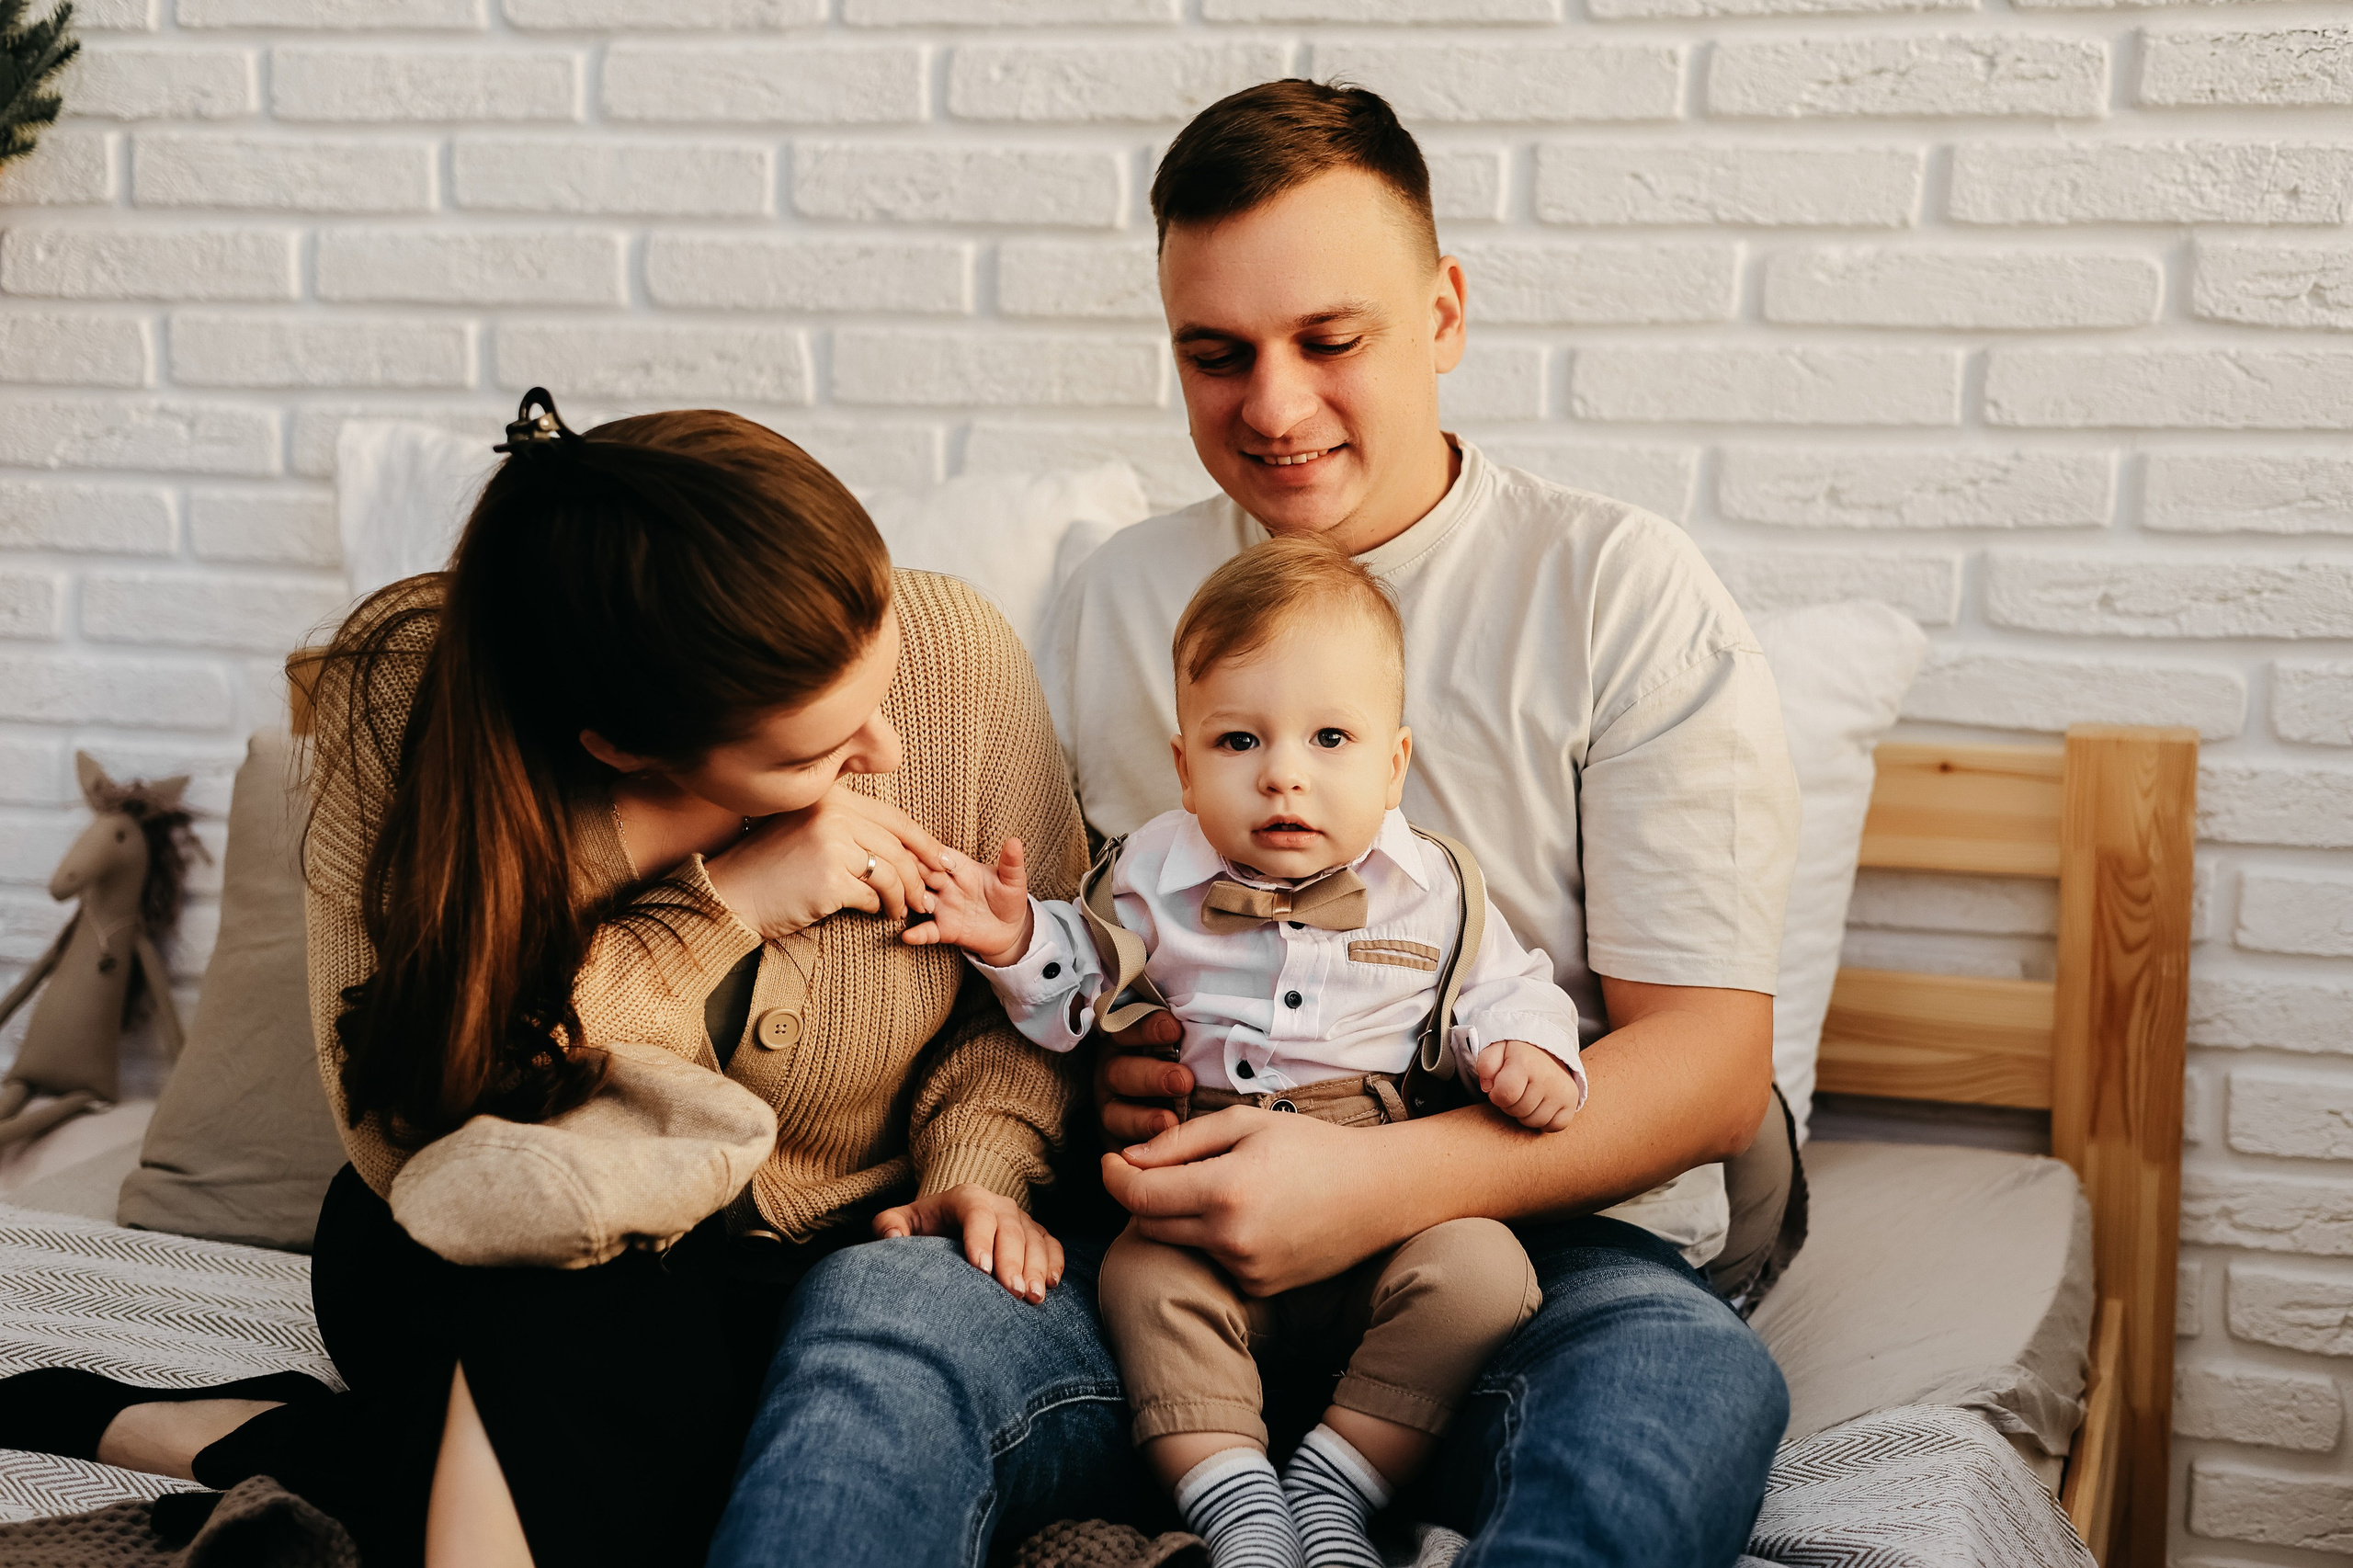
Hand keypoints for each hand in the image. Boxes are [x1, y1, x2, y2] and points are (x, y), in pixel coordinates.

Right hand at [703, 782, 946, 941]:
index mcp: (831, 797)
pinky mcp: (830, 879)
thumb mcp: (807, 830)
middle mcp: (833, 814)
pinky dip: (880, 909)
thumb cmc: (770, 867)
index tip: (940, 861)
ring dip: (904, 897)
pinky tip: (877, 915)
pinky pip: (874, 897)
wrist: (730, 894)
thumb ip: (848, 826)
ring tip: (902, 911)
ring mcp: (832, 844)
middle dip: (920, 876)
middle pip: (898, 847)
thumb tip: (905, 847)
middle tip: (928, 897)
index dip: (923, 842)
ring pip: (892, 873)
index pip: (894, 818)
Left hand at [873, 1184, 1064, 1304]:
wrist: (951, 1219)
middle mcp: (998, 1204)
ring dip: (1037, 1267)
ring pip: (1035, 1238)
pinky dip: (1055, 1262)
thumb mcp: (901, 1221)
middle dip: (1013, 1261)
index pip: (977, 1213)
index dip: (981, 1239)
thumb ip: (889, 1225)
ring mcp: (1020, 1219)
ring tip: (1034, 1297)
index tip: (981, 1269)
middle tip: (1013, 1292)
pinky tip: (1052, 1285)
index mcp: (966, 1197)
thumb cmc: (925, 1226)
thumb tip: (892, 1239)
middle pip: (1010, 1229)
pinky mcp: (1036, 1234)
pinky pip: (1052, 1244)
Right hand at [902, 840, 1033, 965]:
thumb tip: (1016, 841)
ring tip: (906, 901)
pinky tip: (907, 936)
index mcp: (961, 867)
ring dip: (911, 899)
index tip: (915, 846)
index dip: (927, 850)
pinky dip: (917, 934)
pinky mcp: (945, 929)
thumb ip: (1011, 863)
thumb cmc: (1009, 899)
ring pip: (919, 899)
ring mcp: (943, 907)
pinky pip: (927, 931)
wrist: (1010, 930)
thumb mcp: (1013, 881)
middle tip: (898, 868)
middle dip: (911, 870)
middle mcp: (946, 885)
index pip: (939, 854)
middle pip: (923, 873)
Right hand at [1093, 1011, 1192, 1143]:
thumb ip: (1195, 1035)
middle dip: (1151, 1076)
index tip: (1174, 1029)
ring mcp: (1113, 1109)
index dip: (1145, 1027)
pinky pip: (1119, 1148)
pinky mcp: (1117, 1143)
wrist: (1198, 1118)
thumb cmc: (1199, 1067)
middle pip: (1119, 1072)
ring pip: (1114, 1113)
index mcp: (1127, 1042)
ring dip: (1142, 1118)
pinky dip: (1137, 1149)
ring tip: (1169, 1122)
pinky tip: (1159, 1152)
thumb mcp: (1191, 1046)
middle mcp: (1116, 1073)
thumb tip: (1218, 1019)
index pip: (1126, 1028)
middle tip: (1183, 1081)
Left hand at [1101, 1109, 1409, 1295]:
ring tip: (1214, 1185)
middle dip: (1141, 1195)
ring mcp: (1245, 1269)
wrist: (1378, 1193)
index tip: (1112, 1161)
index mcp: (1225, 1190)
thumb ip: (1179, 1141)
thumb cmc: (1312, 1147)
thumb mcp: (1245, 1123)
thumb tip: (1129, 1159)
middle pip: (1149, 1223)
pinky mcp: (1259, 1287)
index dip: (1114, 1176)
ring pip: (1179, 1243)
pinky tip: (1246, 1214)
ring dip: (1178, 1217)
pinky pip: (1212, 1261)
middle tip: (1155, 1167)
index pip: (1138, 1194)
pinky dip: (1212, 1238)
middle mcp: (1230, 1238)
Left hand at [1475, 1041, 1579, 1133]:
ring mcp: (1562, 1091)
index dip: (1496, 1095)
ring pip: (1534, 1122)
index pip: (1504, 1095)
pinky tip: (1540, 1105)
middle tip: (1515, 1090)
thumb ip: (1486, 1066)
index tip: (1499, 1086)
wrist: (1546, 1047)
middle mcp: (1547, 1078)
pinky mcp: (1572, 1101)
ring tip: (1527, 1096)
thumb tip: (1488, 1088)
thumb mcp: (1495, 1049)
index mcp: (1525, 1063)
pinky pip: (1554, 1126)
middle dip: (1510, 1104)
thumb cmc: (1515, 1052)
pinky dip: (1545, 1121)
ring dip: (1525, 1114)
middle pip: (1518, 1111)